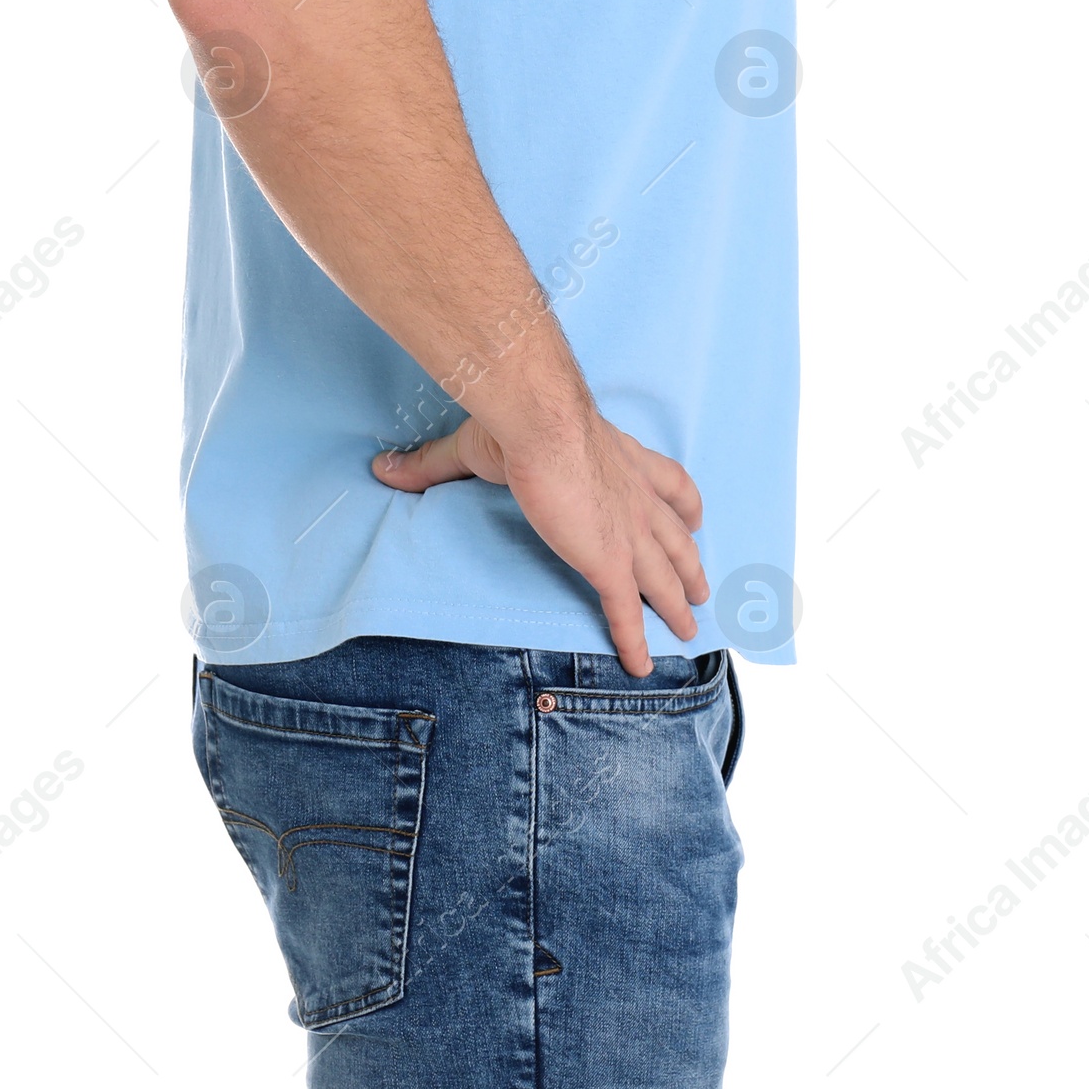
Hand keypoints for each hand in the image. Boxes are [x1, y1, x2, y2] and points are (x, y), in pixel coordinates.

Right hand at [371, 411, 707, 676]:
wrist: (540, 425)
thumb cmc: (518, 423)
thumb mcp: (480, 442)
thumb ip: (434, 463)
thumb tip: (385, 469)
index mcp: (622, 461)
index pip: (668, 484)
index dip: (683, 504)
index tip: (696, 518)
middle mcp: (637, 497)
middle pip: (677, 537)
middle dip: (691, 563)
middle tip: (703, 586)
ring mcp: (628, 533)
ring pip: (665, 578)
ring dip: (679, 602)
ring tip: (689, 625)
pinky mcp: (610, 562)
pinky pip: (628, 612)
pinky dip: (636, 640)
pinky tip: (641, 665)